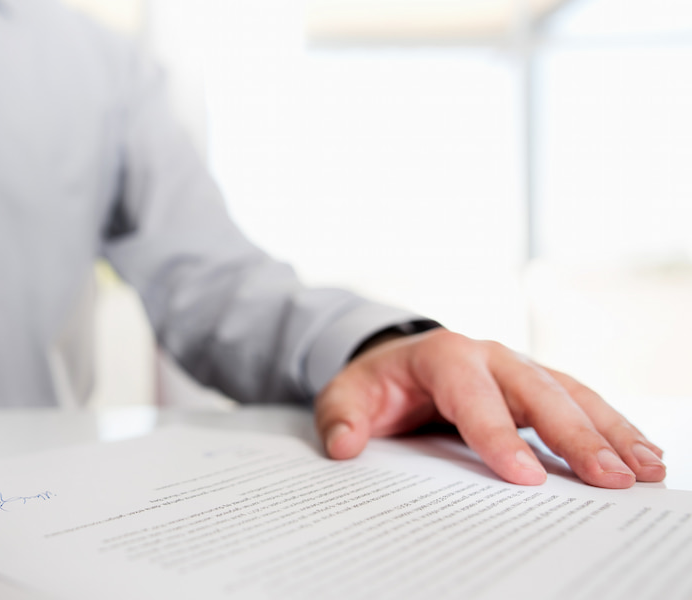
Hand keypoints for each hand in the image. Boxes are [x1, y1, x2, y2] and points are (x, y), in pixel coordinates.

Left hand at [315, 329, 664, 487]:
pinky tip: (642, 455)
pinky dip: (612, 428)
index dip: (498, 437)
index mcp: (443, 355)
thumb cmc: (375, 383)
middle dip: (575, 436)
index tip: (525, 478)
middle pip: (538, 393)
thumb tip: (345, 447)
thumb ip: (341, 419)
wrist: (393, 360)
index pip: (475, 397)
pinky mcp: (537, 386)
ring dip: (610, 432)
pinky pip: (580, 403)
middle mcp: (490, 355)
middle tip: (609, 477)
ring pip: (571, 396)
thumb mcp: (343, 394)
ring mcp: (519, 368)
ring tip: (644, 470)